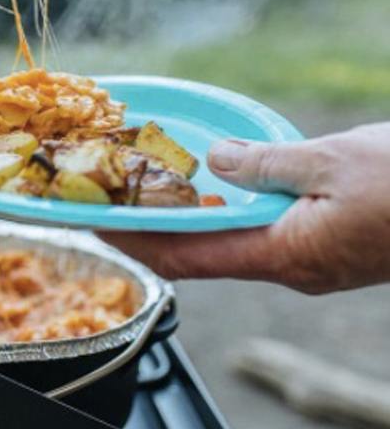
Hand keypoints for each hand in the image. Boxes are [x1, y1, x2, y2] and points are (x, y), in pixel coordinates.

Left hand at [98, 123, 389, 293]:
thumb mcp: (333, 161)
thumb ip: (266, 163)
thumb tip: (216, 161)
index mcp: (287, 255)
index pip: (188, 258)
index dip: (137, 243)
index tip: (96, 225)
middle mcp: (292, 268)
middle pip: (203, 255)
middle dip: (154, 231)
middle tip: (112, 200)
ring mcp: (310, 261)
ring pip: (230, 244)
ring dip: (189, 221)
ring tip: (149, 191)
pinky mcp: (325, 246)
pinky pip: (261, 233)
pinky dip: (227, 213)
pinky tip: (211, 187)